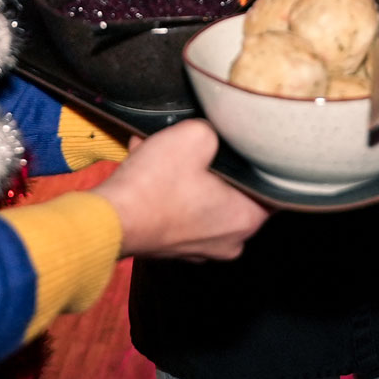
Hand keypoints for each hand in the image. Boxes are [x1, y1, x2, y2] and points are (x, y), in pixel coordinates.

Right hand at [95, 121, 268, 260]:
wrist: (108, 219)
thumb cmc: (155, 184)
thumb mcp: (196, 135)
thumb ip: (217, 130)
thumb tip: (214, 131)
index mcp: (246, 219)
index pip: (270, 185)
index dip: (256, 158)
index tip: (243, 142)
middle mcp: (229, 241)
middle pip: (232, 189)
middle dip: (212, 163)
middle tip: (196, 143)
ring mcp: (199, 248)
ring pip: (201, 197)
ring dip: (184, 172)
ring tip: (163, 149)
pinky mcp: (172, 246)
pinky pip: (178, 208)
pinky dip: (166, 188)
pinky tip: (148, 164)